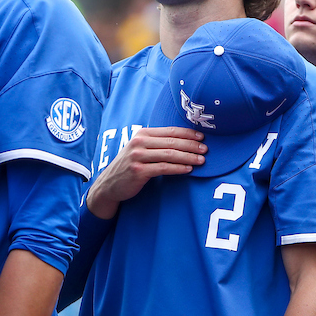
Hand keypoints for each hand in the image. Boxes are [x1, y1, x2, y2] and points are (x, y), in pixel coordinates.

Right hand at [87, 127, 205, 218]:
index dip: (188, 133)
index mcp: (142, 134)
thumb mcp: (140, 149)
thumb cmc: (130, 166)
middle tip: (206, 149)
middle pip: (172, 142)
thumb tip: (185, 141)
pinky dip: (178, 168)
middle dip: (191, 145)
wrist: (110, 184)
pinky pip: (163, 168)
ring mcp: (137, 156)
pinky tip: (188, 169)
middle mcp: (139, 142)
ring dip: (188, 157)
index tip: (202, 137)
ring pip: (170, 154)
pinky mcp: (138, 171)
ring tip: (201, 160)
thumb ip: (157, 143)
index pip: (170, 131)